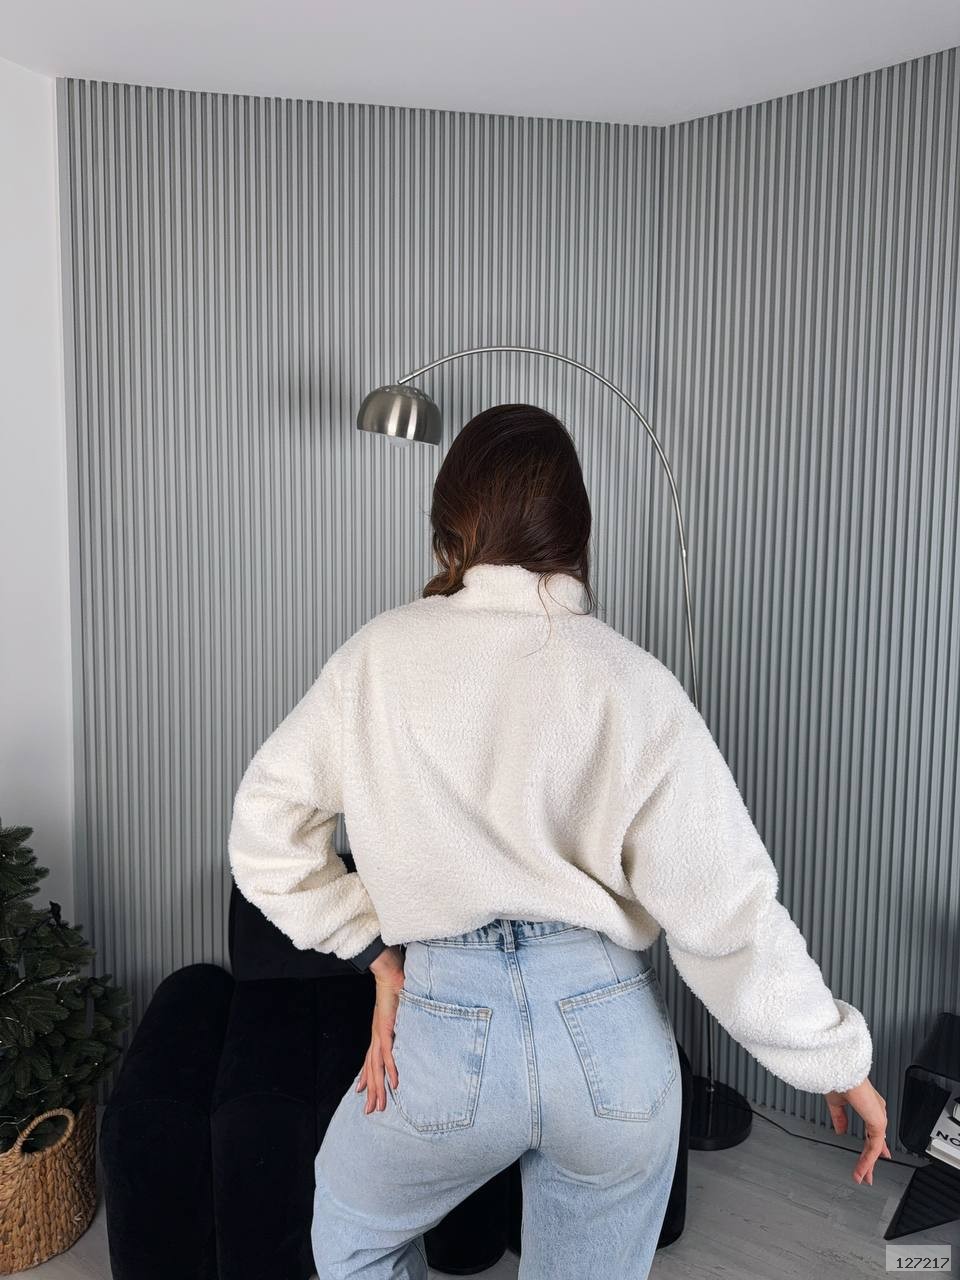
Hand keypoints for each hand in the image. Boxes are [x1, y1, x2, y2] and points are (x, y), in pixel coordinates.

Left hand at [355, 945, 404, 1114]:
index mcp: (378, 1033)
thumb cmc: (395, 989)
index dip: (366, 1077)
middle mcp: (376, 1037)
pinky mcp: (386, 1029)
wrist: (391, 973)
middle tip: (370, 1111)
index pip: (370, 1060)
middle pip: (371, 1070)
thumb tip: (403, 1027)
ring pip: (377, 1067)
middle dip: (372, 1092)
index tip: (362, 1092)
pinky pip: (389, 1054)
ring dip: (379, 1088)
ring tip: (380, 1105)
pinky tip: (394, 1083)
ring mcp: (380, 1034)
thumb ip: (399, 1023)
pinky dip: (391, 1069)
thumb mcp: (396, 1011)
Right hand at [824, 1077, 890, 1183]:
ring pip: (875, 1146)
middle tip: (867, 1175)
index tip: (877, 1158)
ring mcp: (878, 1117)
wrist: (838, 1070)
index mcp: (868, 1105)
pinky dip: (867, 1159)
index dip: (875, 1146)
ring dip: (867, 1163)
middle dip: (871, 1160)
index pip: (874, 1131)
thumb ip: (839, 1118)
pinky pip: (874, 1146)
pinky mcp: (877, 1122)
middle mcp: (876, 1111)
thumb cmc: (837, 1077)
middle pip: (876, 1142)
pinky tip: (862, 1168)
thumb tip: (840, 1130)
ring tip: (861, 1177)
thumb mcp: (836, 1102)